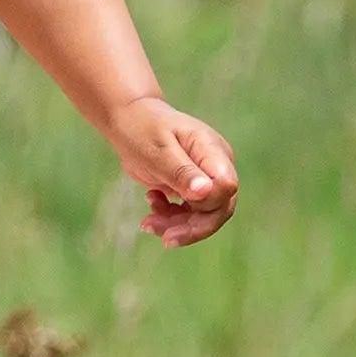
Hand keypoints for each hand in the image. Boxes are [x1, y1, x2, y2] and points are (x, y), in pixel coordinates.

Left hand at [107, 94, 237, 247]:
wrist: (129, 120)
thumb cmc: (143, 128)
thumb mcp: (158, 149)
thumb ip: (181, 171)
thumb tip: (206, 191)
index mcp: (212, 150)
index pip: (226, 186)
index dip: (207, 203)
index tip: (177, 202)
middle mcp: (216, 165)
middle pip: (219, 208)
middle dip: (191, 227)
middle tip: (163, 237)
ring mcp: (207, 177)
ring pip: (204, 216)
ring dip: (177, 226)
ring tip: (148, 222)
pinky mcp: (194, 188)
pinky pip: (191, 214)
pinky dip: (171, 218)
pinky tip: (153, 205)